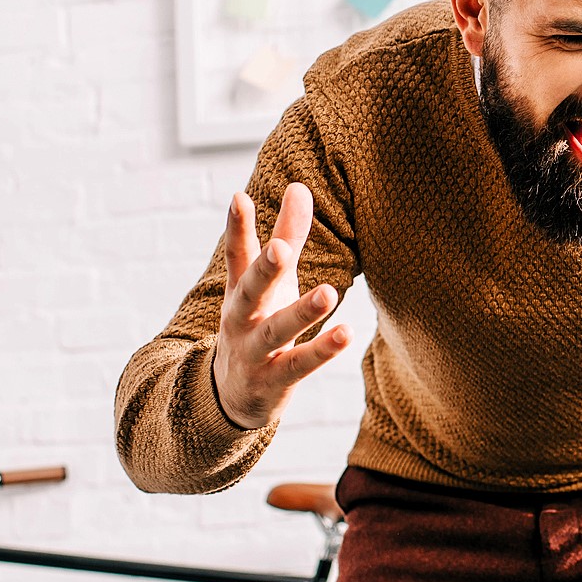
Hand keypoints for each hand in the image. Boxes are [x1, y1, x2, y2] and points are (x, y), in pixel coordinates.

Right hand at [209, 182, 350, 429]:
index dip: (237, 227)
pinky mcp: (274, 380)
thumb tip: (299, 186)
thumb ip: (287, 235)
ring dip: (301, 313)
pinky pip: (299, 365)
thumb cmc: (259, 321)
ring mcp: (254, 351)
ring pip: (275, 331)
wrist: (234, 394)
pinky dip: (321, 351)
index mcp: (239, 290)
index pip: (237, 255)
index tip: (238, 197)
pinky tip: (346, 334)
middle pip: (249, 292)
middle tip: (281, 249)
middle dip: (264, 271)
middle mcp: (241, 319)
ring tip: (329, 292)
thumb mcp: (273, 281)